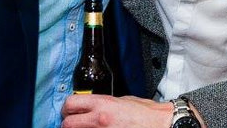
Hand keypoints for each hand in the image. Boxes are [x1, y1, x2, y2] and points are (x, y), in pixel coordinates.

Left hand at [61, 94, 176, 127]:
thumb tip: (92, 107)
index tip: (69, 110)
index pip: (71, 103)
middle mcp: (99, 120)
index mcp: (103, 104)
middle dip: (68, 123)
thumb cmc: (146, 113)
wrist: (159, 124)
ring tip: (88, 127)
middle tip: (73, 122)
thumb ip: (105, 103)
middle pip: (67, 124)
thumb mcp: (123, 100)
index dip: (67, 108)